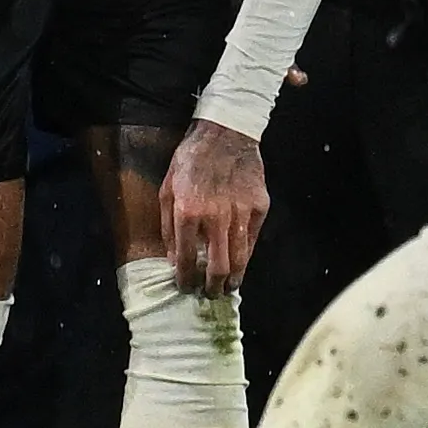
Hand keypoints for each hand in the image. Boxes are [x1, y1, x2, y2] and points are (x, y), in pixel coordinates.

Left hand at [161, 121, 268, 295]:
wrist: (225, 134)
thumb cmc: (190, 161)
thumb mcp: (167, 190)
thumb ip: (168, 228)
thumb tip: (174, 259)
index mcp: (187, 213)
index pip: (187, 260)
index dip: (186, 280)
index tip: (186, 288)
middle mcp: (215, 217)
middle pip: (218, 268)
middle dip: (213, 288)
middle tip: (211, 294)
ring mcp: (241, 213)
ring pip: (240, 258)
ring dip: (234, 278)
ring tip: (229, 286)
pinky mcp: (259, 206)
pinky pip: (253, 239)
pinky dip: (247, 254)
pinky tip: (241, 261)